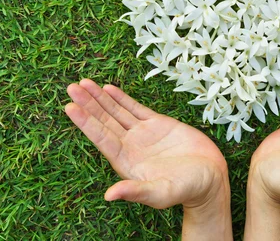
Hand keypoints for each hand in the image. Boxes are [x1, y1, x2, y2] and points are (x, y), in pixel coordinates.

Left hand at [65, 79, 231, 239]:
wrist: (210, 178)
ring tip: (83, 84)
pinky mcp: (158, 124)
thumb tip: (108, 195)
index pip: (101, 138)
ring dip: (100, 98)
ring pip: (116, 112)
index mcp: (126, 162)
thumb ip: (135, 192)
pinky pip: (135, 108)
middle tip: (72, 88)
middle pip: (104, 121)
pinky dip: (121, 98)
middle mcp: (130, 146)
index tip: (70, 108)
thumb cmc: (186, 190)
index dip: (85, 123)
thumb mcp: (160, 193)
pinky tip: (108, 88)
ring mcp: (142, 134)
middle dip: (88, 104)